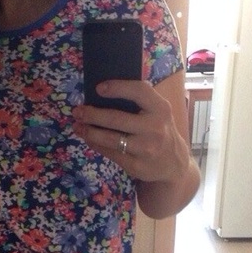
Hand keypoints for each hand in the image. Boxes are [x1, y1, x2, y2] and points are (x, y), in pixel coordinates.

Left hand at [72, 79, 189, 184]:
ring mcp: (145, 149)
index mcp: (161, 109)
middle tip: (78, 111)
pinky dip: (96, 144)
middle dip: (93, 114)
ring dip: (90, 131)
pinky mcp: (135, 165)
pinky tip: (88, 138)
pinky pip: (110, 153)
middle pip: (117, 119)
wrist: (174, 164)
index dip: (118, 88)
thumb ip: (141, 101)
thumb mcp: (159, 113)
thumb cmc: (160, 131)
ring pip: (110, 139)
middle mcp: (154, 128)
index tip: (98, 88)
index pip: (139, 92)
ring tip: (77, 126)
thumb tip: (106, 91)